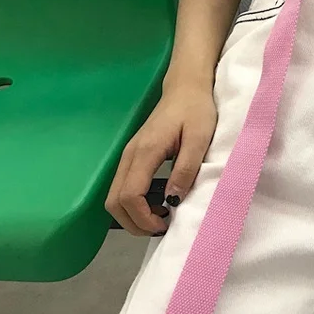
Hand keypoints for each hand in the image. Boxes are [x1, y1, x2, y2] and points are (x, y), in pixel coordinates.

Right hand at [106, 83, 217, 234]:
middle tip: (162, 226)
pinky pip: (124, 186)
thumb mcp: (199, 138)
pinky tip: (158, 201)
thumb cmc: (196, 109)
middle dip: (134, 222)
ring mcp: (129, 155)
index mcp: (145, 152)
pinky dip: (134, 202)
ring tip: (162, 216)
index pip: (129, 195)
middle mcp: (130, 155)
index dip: (143, 218)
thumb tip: (173, 201)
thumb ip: (186, 169)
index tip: (165, 224)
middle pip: (114, 201)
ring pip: (115, 196)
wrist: (186, 86)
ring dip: (133, 214)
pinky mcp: (134, 155)